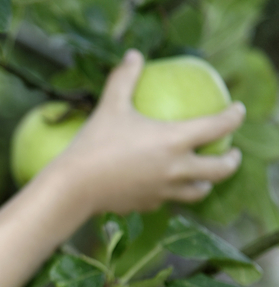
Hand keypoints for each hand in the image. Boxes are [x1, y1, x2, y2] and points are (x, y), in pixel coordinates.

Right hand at [52, 49, 244, 215]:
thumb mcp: (110, 107)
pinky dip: (170, 192)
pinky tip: (160, 186)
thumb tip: (133, 56)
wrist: (74, 187)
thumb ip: (124, 79)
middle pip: (220, 170)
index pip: (218, 127)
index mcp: (175, 141)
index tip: (236, 111)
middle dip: (232, 161)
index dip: (234, 116)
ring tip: (201, 177)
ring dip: (204, 183)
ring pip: (198, 191)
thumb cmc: (94, 144)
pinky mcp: (147, 205)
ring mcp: (163, 191)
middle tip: (232, 153)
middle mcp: (176, 169)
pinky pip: (166, 200)